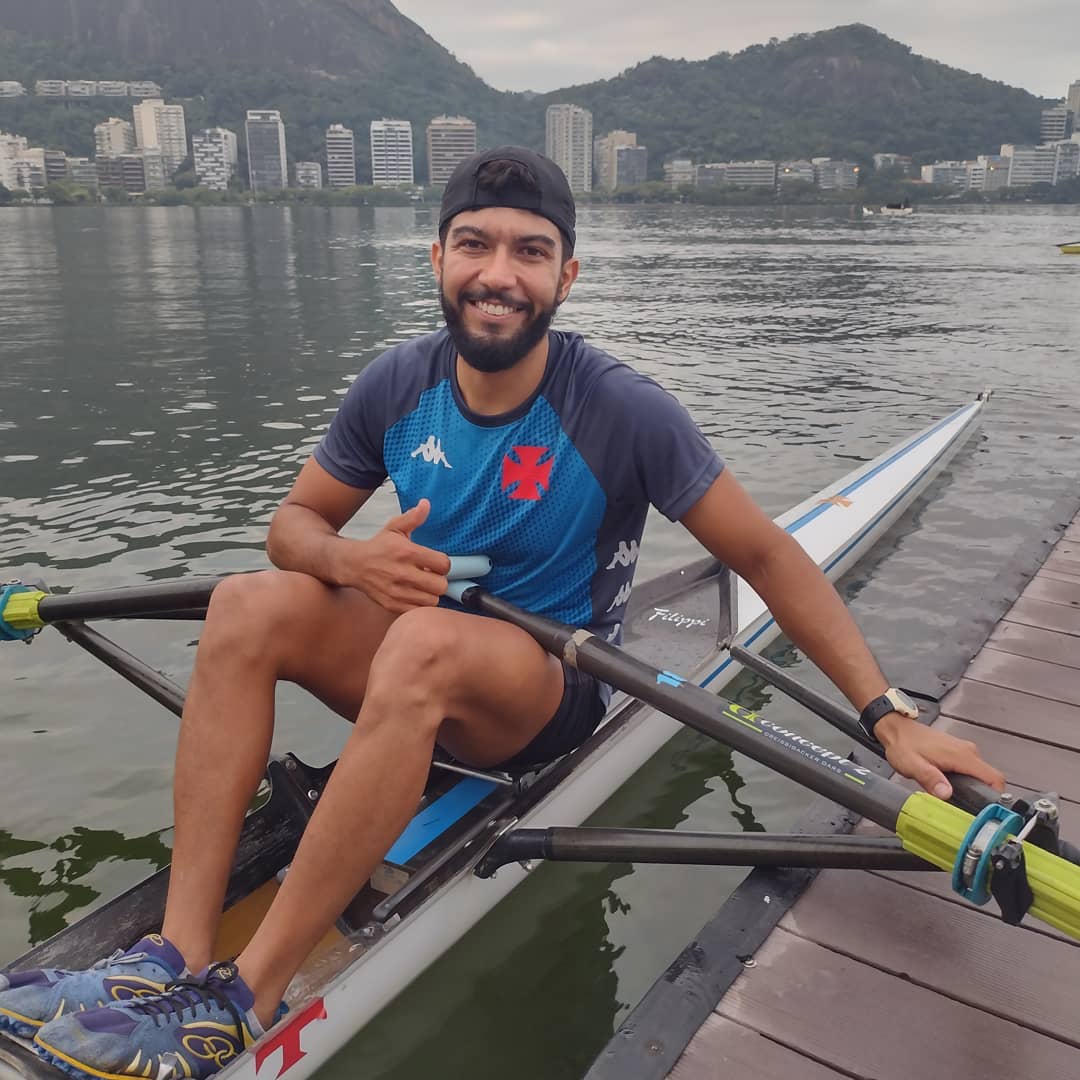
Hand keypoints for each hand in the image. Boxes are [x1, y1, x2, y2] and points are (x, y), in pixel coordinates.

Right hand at [333, 499, 450, 613]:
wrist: (353, 565)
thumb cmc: (378, 546)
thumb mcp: (394, 528)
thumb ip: (413, 517)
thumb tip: (426, 504)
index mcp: (407, 552)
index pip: (443, 564)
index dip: (443, 564)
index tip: (435, 563)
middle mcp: (402, 573)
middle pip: (441, 585)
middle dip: (439, 580)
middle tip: (431, 576)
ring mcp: (397, 591)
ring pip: (432, 600)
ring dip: (430, 593)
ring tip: (422, 586)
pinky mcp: (392, 604)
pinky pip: (418, 610)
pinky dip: (419, 604)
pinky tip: (414, 594)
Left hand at [875, 713, 1005, 798]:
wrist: (897, 729)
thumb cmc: (903, 744)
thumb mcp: (912, 765)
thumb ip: (930, 779)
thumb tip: (946, 793)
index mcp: (961, 755)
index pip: (995, 778)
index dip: (996, 796)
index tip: (987, 809)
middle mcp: (968, 751)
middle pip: (989, 779)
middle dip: (979, 794)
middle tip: (963, 805)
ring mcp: (965, 751)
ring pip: (980, 775)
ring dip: (971, 787)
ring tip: (952, 794)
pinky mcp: (959, 752)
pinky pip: (971, 770)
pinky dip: (965, 780)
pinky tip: (949, 784)